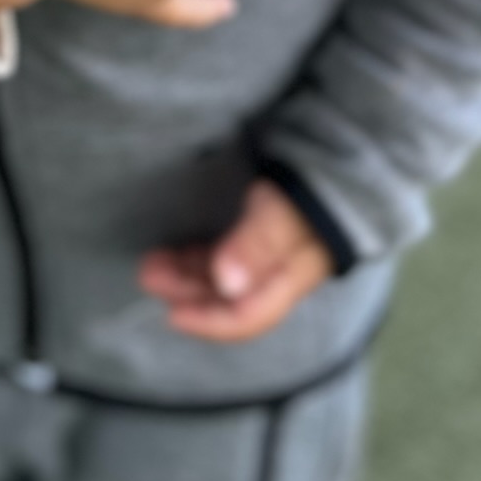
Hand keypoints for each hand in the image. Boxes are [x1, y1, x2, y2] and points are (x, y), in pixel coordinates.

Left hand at [138, 179, 332, 342]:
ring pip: (221, 280)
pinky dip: (196, 261)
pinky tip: (175, 253)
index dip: (209, 322)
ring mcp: (268, 258)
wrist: (332, 158)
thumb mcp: (282, 212)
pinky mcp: (257, 239)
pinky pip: (222, 260)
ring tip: (153, 262)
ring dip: (186, 275)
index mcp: (291, 278)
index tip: (172, 313)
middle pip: (229, 299)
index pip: (249, 316)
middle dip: (187, 292)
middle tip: (149, 272)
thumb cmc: (307, 185)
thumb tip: (226, 283)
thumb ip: (257, 244)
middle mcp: (278, 275)